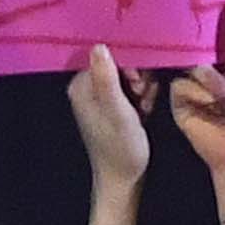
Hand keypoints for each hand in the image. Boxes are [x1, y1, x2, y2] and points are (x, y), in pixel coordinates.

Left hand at [65, 47, 150, 193]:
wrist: (124, 180)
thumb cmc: (120, 148)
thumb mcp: (117, 111)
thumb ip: (108, 79)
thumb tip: (99, 45)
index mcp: (82, 85)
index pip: (108, 54)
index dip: (129, 64)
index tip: (137, 84)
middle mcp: (87, 87)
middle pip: (121, 62)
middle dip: (138, 78)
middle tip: (141, 98)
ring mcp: (100, 96)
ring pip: (130, 74)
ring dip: (143, 89)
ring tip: (142, 108)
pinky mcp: (113, 104)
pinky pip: (132, 88)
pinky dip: (142, 97)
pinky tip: (143, 112)